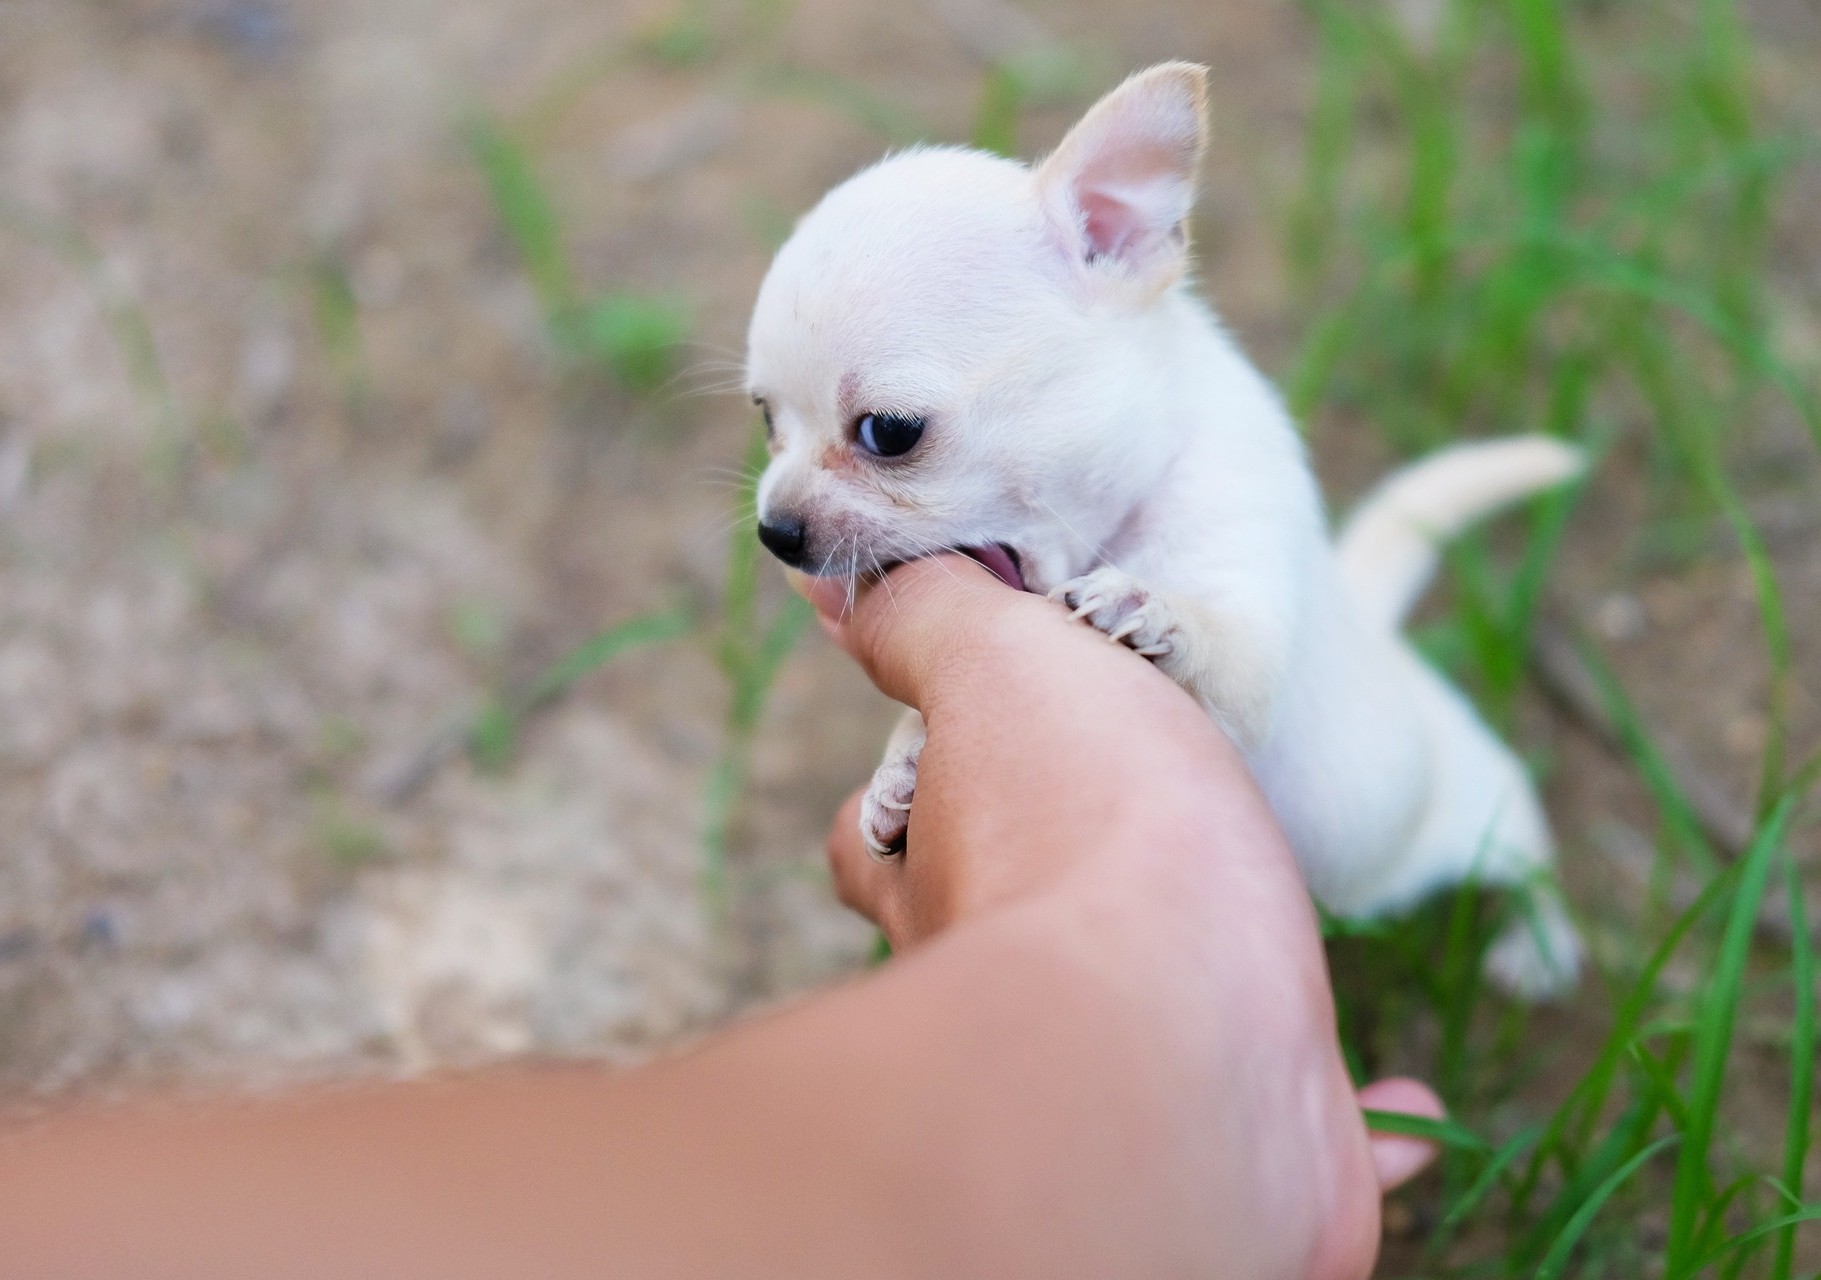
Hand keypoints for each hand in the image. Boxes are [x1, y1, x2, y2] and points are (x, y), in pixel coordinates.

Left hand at [799, 555, 1443, 1277]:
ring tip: (1273, 961)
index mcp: (954, 874)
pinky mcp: (1260, 1146)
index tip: (966, 752)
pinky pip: (1310, 1138)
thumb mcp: (994, 665)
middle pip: (1018, 943)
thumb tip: (835, 585)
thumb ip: (926, 619)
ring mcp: (1140, 1083)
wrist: (1172, 1045)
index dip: (904, 799)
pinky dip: (1364, 1130)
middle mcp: (1020, 998)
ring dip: (1215, 1007)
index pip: (881, 845)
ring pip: (1168, 1048)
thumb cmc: (1083, 831)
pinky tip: (1412, 1115)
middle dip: (1065, 906)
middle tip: (1143, 852)